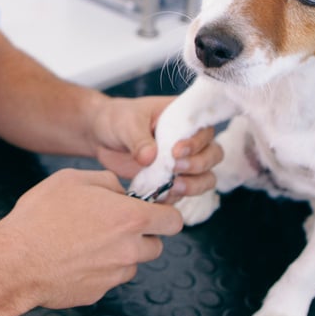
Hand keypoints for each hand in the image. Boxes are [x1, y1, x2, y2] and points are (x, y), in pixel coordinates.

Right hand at [0, 168, 183, 308]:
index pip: (174, 221)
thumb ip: (107, 182)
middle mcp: (129, 250)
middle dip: (140, 236)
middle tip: (112, 226)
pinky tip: (72, 259)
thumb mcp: (72, 179)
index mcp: (129, 219)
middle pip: (155, 246)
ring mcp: (114, 275)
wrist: (16, 261)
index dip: (165, 214)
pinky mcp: (97, 293)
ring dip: (119, 255)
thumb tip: (121, 192)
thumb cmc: (41, 217)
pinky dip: (97, 271)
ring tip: (85, 243)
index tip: (153, 212)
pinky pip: (107, 279)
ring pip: (130, 264)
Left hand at [91, 96, 221, 201]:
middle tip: (174, 169)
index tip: (176, 151)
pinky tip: (161, 197)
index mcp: (184, 118)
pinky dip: (175, 197)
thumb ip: (139, 139)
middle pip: (213, 155)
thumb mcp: (126, 123)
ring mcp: (182, 161)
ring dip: (194, 185)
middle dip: (198, 165)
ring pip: (205, 177)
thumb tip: (150, 158)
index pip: (205, 130)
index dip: (196, 143)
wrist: (101, 136)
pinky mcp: (171, 179)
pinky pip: (183, 193)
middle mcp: (190, 140)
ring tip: (173, 187)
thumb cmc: (118, 119)